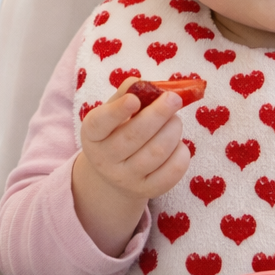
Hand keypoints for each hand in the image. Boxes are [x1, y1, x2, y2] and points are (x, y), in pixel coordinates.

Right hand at [71, 80, 189, 255]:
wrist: (114, 174)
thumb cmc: (117, 131)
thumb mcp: (113, 112)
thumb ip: (127, 93)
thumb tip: (146, 84)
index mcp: (92, 135)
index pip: (100, 123)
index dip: (118, 111)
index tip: (135, 100)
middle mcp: (105, 159)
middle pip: (135, 136)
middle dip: (159, 114)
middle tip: (174, 99)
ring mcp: (126, 178)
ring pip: (157, 151)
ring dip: (173, 130)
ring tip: (175, 121)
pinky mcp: (147, 190)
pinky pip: (172, 171)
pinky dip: (181, 152)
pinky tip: (178, 144)